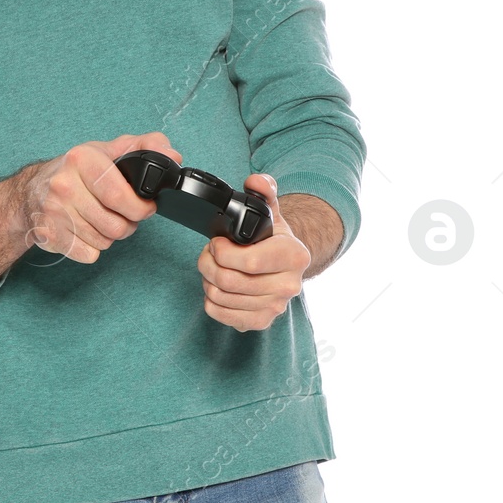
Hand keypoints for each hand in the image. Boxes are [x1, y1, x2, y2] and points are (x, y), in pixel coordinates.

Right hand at [20, 133, 182, 263]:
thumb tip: (172, 156)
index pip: (119, 195)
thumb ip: (144, 147)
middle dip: (128, 224)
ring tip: (101, 220)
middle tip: (123, 215)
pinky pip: (89, 254)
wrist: (28, 192)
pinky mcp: (48, 235)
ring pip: (104, 242)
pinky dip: (92, 248)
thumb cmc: (74, 172)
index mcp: (82, 160)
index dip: (140, 207)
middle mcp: (64, 185)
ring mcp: (54, 212)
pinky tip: (84, 231)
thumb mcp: (106, 150)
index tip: (145, 206)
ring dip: (109, 235)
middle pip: (116, 225)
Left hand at [196, 174, 311, 330]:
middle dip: (208, 263)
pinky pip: (219, 314)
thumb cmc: (273, 238)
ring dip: (207, 279)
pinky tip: (217, 286)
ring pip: (220, 297)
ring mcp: (275, 307)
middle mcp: (289, 286)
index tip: (217, 242)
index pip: (249, 262)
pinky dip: (209, 299)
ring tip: (214, 267)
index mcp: (295, 256)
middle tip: (209, 252)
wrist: (286, 266)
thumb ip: (263, 191)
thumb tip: (255, 180)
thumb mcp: (271, 211)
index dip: (222, 251)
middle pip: (229, 281)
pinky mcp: (260, 322)